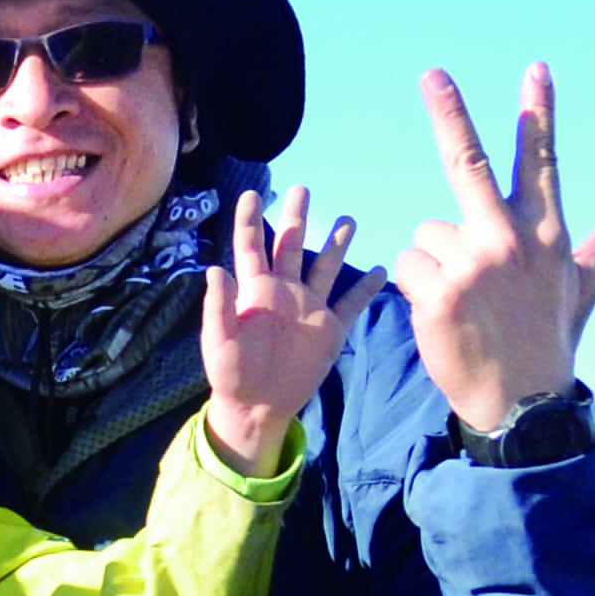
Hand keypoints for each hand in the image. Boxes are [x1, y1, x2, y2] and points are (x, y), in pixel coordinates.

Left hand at [197, 184, 367, 474]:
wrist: (257, 406)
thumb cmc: (230, 374)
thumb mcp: (218, 342)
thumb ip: (218, 306)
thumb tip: (214, 269)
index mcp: (254, 291)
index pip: (251, 247)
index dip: (250, 220)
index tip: (252, 192)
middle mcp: (284, 292)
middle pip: (291, 245)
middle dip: (297, 217)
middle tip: (302, 189)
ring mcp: (309, 308)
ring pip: (325, 266)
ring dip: (335, 243)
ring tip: (347, 218)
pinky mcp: (329, 329)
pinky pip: (351, 304)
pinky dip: (366, 288)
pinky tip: (380, 269)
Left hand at [394, 64, 594, 432]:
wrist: (519, 401)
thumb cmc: (548, 336)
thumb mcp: (583, 285)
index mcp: (546, 232)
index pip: (541, 160)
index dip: (537, 113)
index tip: (535, 69)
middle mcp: (509, 239)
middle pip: (469, 163)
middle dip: (450, 114)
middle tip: (432, 74)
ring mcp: (473, 263)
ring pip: (428, 231)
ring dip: (436, 261)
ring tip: (464, 300)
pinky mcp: (439, 289)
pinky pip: (409, 264)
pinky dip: (416, 286)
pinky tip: (442, 313)